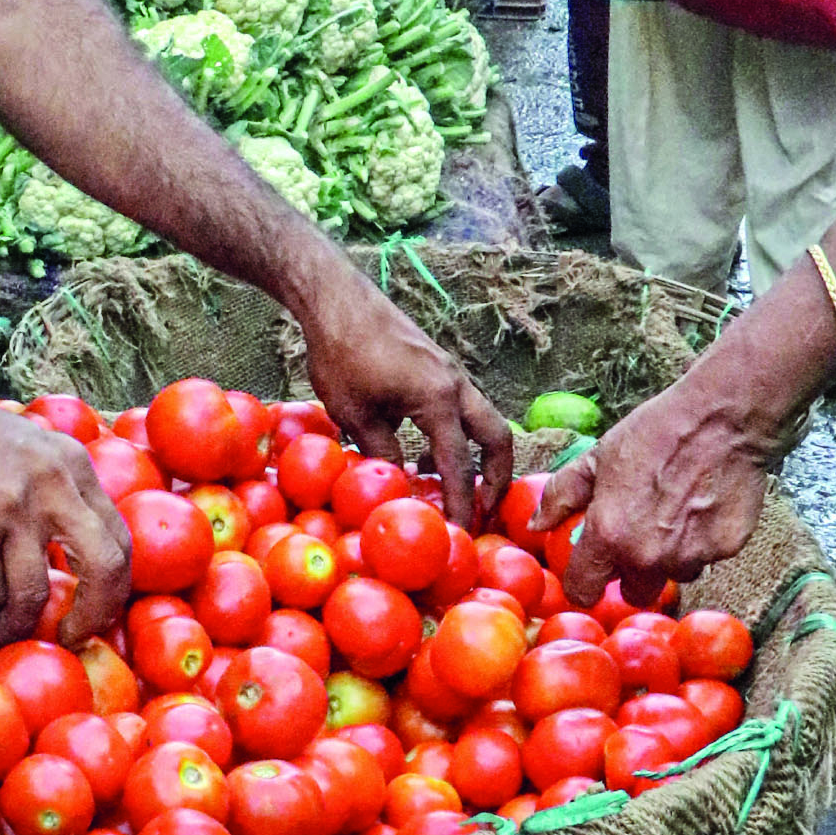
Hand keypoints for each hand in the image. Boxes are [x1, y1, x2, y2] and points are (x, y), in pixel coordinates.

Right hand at [0, 392, 131, 649]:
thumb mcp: (28, 448)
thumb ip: (54, 488)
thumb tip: (67, 553)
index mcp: (74, 466)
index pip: (120, 538)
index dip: (114, 587)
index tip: (94, 611)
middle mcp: (53, 487)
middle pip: (104, 568)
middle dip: (94, 616)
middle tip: (70, 638)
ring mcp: (13, 509)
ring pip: (33, 595)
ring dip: (17, 627)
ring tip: (0, 634)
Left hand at [299, 282, 513, 529]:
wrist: (338, 300)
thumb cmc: (341, 356)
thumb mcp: (355, 415)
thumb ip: (382, 453)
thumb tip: (398, 485)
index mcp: (440, 400)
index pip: (459, 465)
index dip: (461, 504)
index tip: (461, 534)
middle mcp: (456, 386)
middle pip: (498, 439)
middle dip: (497, 478)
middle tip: (483, 510)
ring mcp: (450, 373)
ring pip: (482, 421)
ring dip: (474, 455)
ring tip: (450, 488)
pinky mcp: (436, 367)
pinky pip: (460, 409)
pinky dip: (454, 436)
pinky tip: (421, 453)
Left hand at [528, 380, 773, 606]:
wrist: (721, 418)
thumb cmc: (654, 433)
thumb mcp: (595, 459)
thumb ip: (560, 496)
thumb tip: (536, 525)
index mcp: (609, 536)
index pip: (583, 592)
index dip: (585, 583)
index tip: (592, 572)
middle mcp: (649, 556)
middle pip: (635, 592)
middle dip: (633, 574)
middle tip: (638, 539)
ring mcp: (691, 555)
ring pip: (675, 574)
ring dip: (671, 557)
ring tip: (674, 516)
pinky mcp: (727, 549)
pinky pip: (707, 557)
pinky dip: (703, 540)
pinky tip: (702, 507)